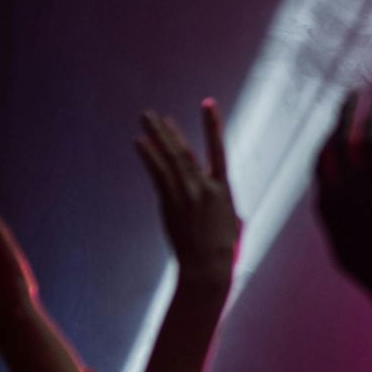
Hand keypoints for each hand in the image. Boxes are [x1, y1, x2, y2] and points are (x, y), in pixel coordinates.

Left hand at [134, 102, 241, 297]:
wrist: (208, 267)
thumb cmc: (224, 251)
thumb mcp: (232, 222)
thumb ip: (223, 205)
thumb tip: (221, 202)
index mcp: (223, 189)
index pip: (218, 149)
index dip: (213, 125)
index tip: (207, 103)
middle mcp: (204, 186)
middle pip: (184, 150)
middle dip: (169, 130)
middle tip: (155, 114)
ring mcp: (186, 194)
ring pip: (170, 158)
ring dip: (156, 136)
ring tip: (145, 119)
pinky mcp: (170, 204)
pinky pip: (157, 174)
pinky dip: (148, 156)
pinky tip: (139, 142)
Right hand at [314, 94, 371, 311]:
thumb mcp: (344, 249)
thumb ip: (333, 217)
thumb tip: (328, 193)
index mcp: (330, 207)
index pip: (323, 158)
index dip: (329, 137)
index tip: (338, 125)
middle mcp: (351, 192)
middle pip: (343, 138)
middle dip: (346, 112)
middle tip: (355, 94)